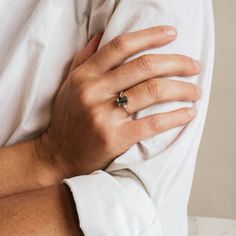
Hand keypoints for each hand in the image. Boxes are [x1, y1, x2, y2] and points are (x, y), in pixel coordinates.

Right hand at [37, 26, 201, 178]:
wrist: (59, 154)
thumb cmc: (68, 119)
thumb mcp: (70, 84)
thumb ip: (84, 58)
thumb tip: (100, 34)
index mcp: (85, 76)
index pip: (121, 46)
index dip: (150, 36)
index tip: (172, 34)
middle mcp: (94, 91)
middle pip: (144, 66)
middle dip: (177, 63)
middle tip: (194, 66)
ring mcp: (104, 115)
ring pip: (153, 92)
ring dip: (182, 89)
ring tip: (195, 91)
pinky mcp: (114, 138)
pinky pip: (152, 123)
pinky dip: (175, 117)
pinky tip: (189, 113)